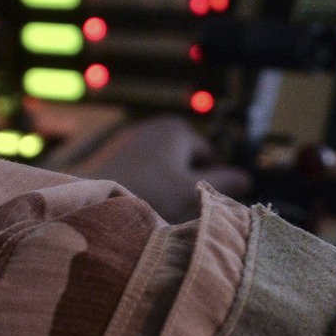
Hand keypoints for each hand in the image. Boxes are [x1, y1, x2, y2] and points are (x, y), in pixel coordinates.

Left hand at [63, 115, 251, 223]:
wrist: (88, 194)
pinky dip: (143, 184)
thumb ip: (224, 183)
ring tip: (155, 208)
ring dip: (164, 186)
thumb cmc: (145, 192)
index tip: (202, 204)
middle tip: (178, 209)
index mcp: (179, 129)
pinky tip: (136, 202)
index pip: (209, 156)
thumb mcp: (192, 191)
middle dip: (185, 182)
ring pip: (163, 166)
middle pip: (185, 160)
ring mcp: (133, 137)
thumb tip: (247, 178)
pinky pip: (141, 169)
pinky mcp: (114, 152)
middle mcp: (156, 126)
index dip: (210, 181)